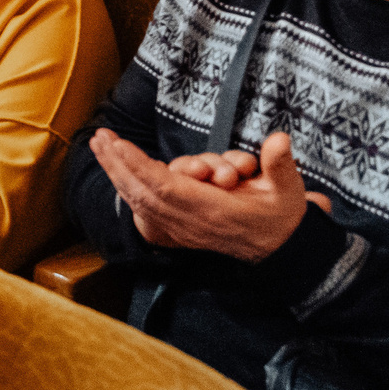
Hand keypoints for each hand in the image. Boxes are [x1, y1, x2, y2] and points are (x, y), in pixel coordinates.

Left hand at [90, 127, 328, 259]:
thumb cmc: (282, 215)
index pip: (166, 188)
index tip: (119, 145)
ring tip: (100, 145)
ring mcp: (183, 227)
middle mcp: (192, 221)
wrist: (282, 252)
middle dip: (118, 164)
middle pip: (144, 192)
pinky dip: (126, 186)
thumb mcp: (289, 190)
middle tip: (100, 137)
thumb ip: (281, 165)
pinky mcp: (179, 228)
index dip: (140, 167)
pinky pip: (144, 207)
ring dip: (117, 172)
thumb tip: (279, 139)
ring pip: (140, 200)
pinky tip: (114, 167)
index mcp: (214, 211)